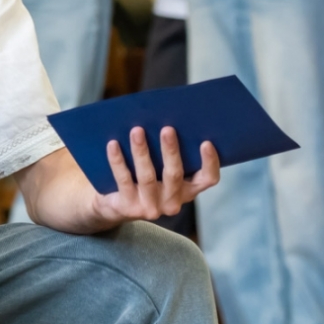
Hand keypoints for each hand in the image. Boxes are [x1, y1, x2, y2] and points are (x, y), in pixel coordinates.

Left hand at [88, 130, 219, 224]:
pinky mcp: (128, 207)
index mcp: (188, 190)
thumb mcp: (162, 167)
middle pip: (175, 175)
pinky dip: (118, 160)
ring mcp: (151, 207)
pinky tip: (113, 144)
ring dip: (142, 151)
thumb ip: (169, 150)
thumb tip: (167, 116)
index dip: (210, 162)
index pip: (208, 179)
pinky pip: (123, 179)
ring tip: (137, 130)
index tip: (206, 142)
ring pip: (147, 177)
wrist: (116, 204)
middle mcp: (172, 202)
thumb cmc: (146, 176)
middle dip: (171, 151)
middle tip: (167, 129)